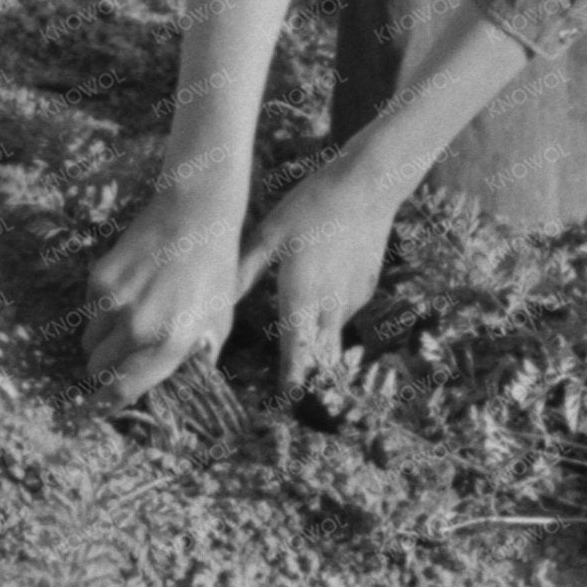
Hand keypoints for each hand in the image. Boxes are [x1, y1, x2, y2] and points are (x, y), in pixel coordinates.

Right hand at [83, 179, 251, 405]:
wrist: (193, 215)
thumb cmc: (214, 272)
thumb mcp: (219, 323)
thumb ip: (195, 360)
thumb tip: (168, 386)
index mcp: (171, 343)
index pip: (124, 388)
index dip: (108, 403)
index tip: (99, 409)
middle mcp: (138, 326)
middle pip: (99, 368)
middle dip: (105, 370)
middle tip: (119, 360)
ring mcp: (114, 302)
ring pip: (89, 341)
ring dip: (102, 342)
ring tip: (128, 321)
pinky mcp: (99, 279)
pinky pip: (88, 311)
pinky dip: (101, 312)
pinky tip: (128, 292)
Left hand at [239, 150, 408, 392]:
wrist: (367, 188)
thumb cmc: (311, 206)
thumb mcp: (271, 235)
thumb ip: (246, 271)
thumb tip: (219, 299)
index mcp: (301, 295)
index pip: (296, 350)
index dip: (292, 377)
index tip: (286, 399)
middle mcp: (330, 305)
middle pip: (320, 353)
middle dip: (309, 370)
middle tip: (297, 388)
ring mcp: (353, 298)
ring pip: (333, 333)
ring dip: (319, 342)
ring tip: (305, 346)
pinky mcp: (367, 288)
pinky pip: (345, 311)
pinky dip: (331, 314)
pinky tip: (322, 293)